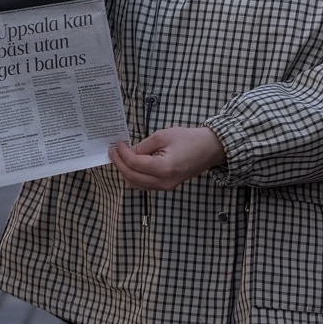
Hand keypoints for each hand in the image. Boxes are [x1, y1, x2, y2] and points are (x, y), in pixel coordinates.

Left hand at [109, 126, 225, 190]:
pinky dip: (135, 176)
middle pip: (132, 177)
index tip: (117, 144)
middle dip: (119, 164)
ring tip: (119, 158)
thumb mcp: (163, 136)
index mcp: (163, 168)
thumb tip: (127, 150)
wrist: (210, 149)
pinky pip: (145, 185)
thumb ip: (143, 146)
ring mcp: (166, 187)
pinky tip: (131, 165)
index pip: (134, 164)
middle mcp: (164, 182)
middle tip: (112, 151)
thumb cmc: (189, 139)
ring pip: (137, 185)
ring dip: (125, 172)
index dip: (122, 153)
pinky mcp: (167, 186)